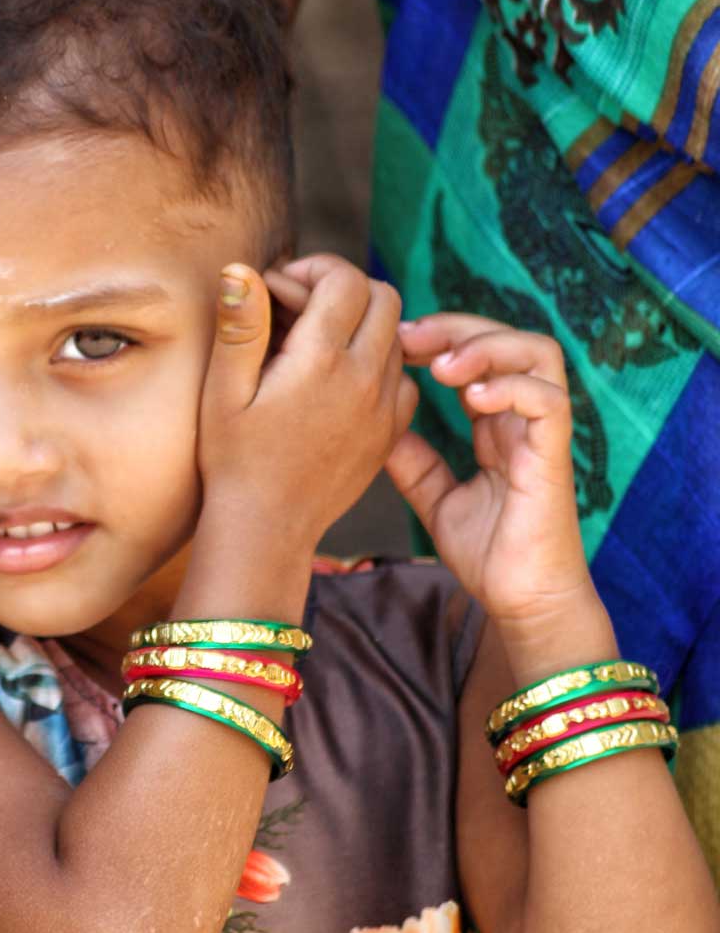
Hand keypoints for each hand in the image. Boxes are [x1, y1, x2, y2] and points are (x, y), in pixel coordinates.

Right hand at [197, 254, 414, 545]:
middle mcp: (364, 378)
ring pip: (396, 335)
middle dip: (345, 289)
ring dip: (363, 325)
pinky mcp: (390, 432)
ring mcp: (384, 407)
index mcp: (321, 360)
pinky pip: (403, 378)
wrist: (266, 527)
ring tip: (316, 345)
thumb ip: (240, 326)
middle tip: (303, 307)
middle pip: (384, 296)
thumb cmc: (233, 458)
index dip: (315, 268)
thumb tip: (242, 270)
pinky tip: (341, 381)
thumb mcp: (224, 390)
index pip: (346, 279)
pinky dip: (379, 366)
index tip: (283, 286)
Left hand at [386, 314, 592, 623]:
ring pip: (538, 354)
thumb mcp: (435, 499)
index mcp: (497, 424)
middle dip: (456, 327)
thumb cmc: (489, 556)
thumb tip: (376, 424)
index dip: (439, 338)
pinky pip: (549, 401)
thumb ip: (414, 461)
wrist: (523, 605)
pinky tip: (472, 399)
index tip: (394, 343)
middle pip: (507, 337)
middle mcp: (523, 420)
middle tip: (409, 337)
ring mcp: (543, 435)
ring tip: (442, 366)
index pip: (477, 355)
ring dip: (487, 346)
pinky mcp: (556, 458)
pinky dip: (511, 387)